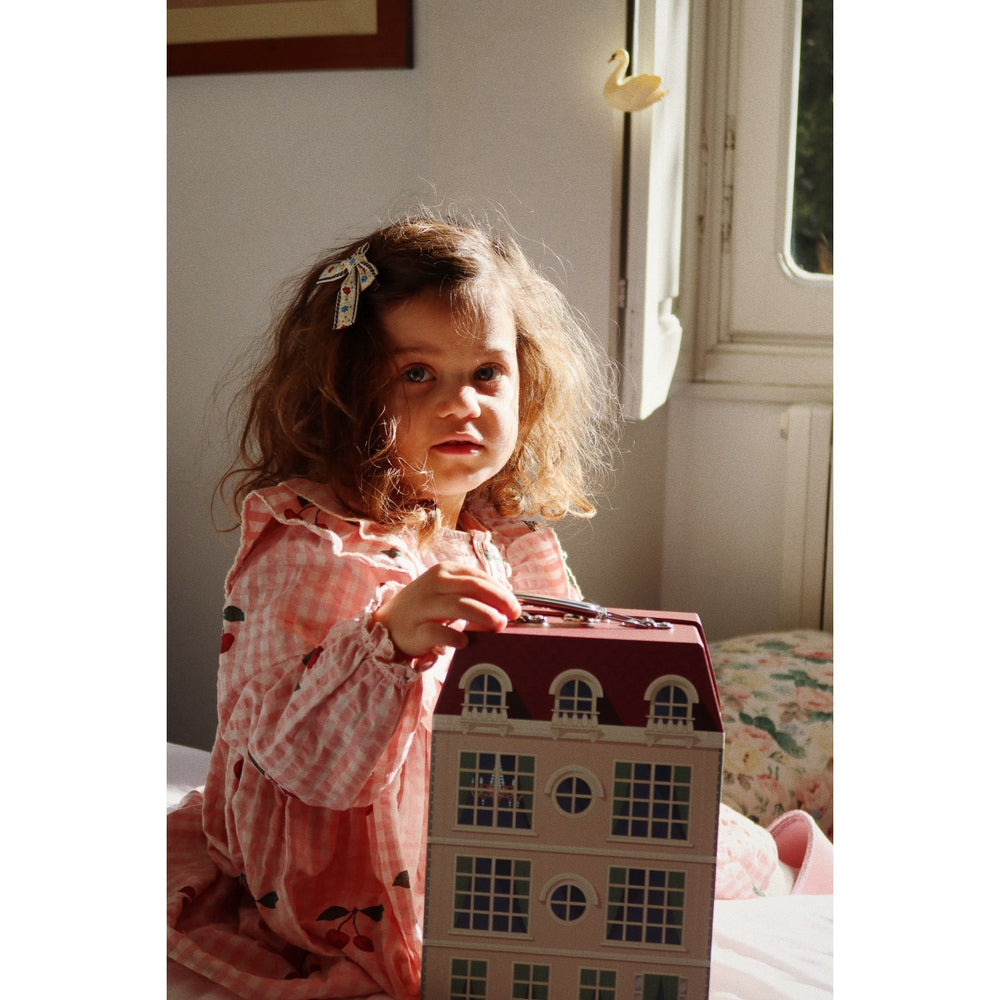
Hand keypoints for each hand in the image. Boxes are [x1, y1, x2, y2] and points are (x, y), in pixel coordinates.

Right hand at [372, 562, 520, 660]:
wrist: (388, 625)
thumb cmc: (425, 607)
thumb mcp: (447, 591)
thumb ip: (472, 594)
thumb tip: (506, 607)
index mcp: (444, 571)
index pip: (479, 577)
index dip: (501, 591)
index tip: (514, 606)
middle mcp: (434, 584)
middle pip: (474, 588)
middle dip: (499, 601)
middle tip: (512, 616)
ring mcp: (423, 606)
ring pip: (460, 606)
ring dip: (484, 616)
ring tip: (498, 626)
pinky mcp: (417, 630)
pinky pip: (440, 632)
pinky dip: (456, 637)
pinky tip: (466, 642)